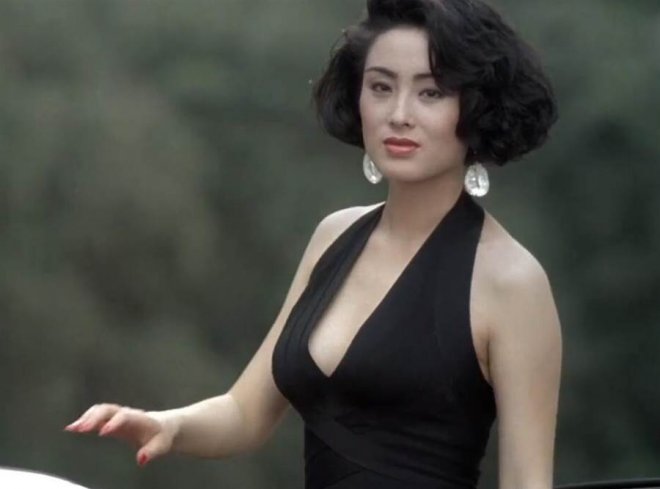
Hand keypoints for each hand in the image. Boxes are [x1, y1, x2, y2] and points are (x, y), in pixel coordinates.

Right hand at [65, 404, 179, 466]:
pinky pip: (97, 415)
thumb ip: (152, 451)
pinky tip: (72, 428)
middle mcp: (127, 414)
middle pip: (108, 409)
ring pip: (101, 410)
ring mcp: (118, 415)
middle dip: (94, 417)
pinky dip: (85, 419)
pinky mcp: (112, 420)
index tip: (103, 431)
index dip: (114, 423)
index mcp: (140, 419)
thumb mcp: (162, 445)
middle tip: (80, 428)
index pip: (125, 416)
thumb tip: (141, 460)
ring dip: (86, 417)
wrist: (163, 426)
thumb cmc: (162, 436)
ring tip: (72, 428)